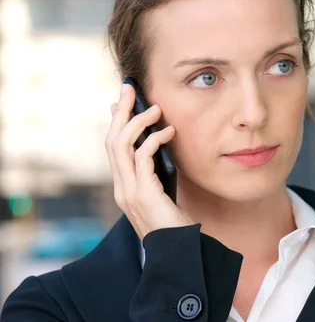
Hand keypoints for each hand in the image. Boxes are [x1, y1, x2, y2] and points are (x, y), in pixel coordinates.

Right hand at [105, 83, 193, 240]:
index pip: (112, 147)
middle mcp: (122, 188)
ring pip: (120, 146)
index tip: (122, 100)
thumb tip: (159, 145)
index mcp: (125, 186)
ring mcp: (129, 192)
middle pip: (111, 141)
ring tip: (155, 108)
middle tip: (129, 88)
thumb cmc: (175, 223)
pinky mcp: (142, 195)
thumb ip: (157, 172)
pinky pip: (141, 158)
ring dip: (136, 122)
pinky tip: (169, 133)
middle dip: (120, 112)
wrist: (176, 252)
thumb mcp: (164, 191)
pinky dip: (154, 140)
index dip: (116, 122)